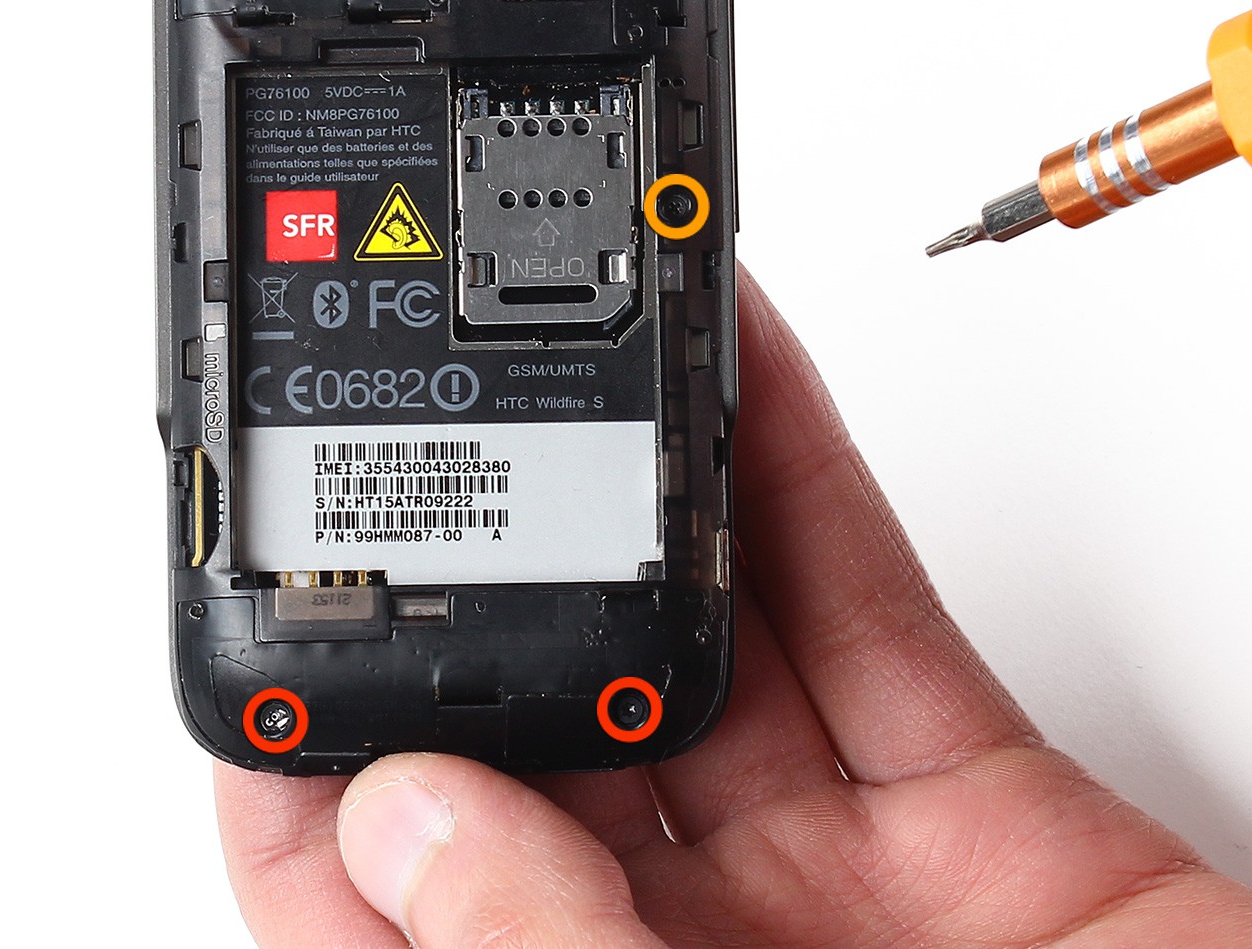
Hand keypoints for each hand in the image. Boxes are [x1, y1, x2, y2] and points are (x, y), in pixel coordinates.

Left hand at [216, 268, 1251, 946]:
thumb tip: (407, 827)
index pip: (372, 920)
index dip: (302, 773)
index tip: (269, 627)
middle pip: (538, 747)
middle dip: (483, 588)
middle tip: (414, 445)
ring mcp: (833, 896)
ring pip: (699, 648)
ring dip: (634, 500)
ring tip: (568, 358)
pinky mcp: (982, 818)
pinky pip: (864, 619)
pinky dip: (797, 487)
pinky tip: (737, 379)